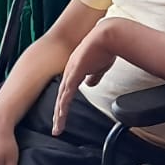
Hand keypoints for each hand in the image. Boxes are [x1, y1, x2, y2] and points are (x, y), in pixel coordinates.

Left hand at [53, 19, 124, 135]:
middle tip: (56, 128)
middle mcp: (69, 72)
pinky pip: (67, 93)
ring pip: (62, 98)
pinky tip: (61, 114)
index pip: (67, 92)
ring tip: (57, 127)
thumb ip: (93, 76)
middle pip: (61, 97)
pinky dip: (63, 105)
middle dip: (59, 114)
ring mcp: (70, 72)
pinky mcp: (74, 72)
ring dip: (59, 114)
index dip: (64, 105)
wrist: (108, 35)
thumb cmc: (105, 48)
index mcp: (75, 70)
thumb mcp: (99, 67)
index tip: (62, 116)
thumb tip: (90, 84)